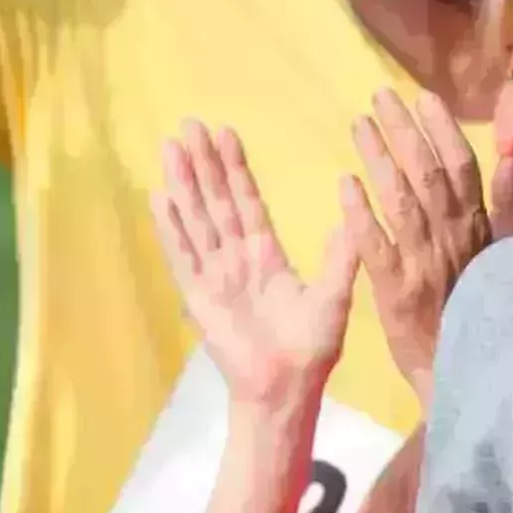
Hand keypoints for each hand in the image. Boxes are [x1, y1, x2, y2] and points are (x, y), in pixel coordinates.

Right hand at [154, 122, 354, 406]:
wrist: (286, 388)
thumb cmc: (311, 348)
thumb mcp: (334, 296)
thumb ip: (340, 257)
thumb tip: (354, 214)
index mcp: (265, 253)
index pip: (247, 201)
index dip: (236, 168)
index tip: (225, 133)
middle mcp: (235, 257)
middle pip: (215, 201)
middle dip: (202, 164)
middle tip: (189, 124)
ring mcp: (213, 275)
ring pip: (195, 219)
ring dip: (182, 184)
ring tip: (170, 148)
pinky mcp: (197, 296)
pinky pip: (182, 255)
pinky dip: (170, 228)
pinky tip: (159, 199)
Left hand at [344, 88, 494, 393]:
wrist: (469, 376)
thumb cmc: (486, 317)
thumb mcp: (509, 259)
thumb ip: (512, 209)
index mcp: (477, 229)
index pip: (461, 167)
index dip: (442, 129)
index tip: (422, 96)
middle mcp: (452, 238)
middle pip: (427, 173)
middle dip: (404, 130)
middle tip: (378, 94)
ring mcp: (423, 263)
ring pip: (402, 200)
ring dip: (380, 158)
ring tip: (358, 124)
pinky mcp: (396, 291)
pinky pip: (376, 247)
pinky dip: (362, 215)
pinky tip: (344, 185)